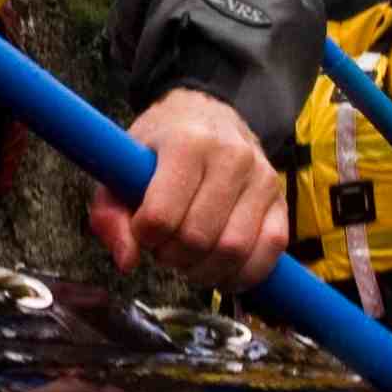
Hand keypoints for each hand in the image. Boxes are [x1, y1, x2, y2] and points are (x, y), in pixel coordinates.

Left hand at [91, 88, 287, 288]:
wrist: (207, 116)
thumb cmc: (160, 147)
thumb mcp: (122, 168)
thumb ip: (110, 216)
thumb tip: (127, 262)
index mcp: (186, 142)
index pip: (161, 214)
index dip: (145, 235)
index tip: (143, 230)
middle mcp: (231, 156)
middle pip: (197, 237)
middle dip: (172, 256)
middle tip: (165, 247)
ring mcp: (261, 178)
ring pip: (234, 250)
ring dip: (204, 270)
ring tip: (189, 258)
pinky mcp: (281, 200)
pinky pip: (270, 251)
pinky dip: (243, 274)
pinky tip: (221, 271)